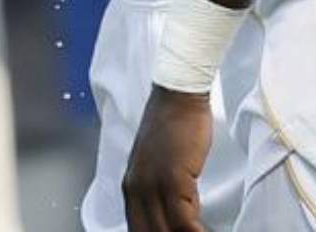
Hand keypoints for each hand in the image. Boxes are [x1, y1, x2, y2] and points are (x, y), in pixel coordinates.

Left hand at [122, 86, 210, 231]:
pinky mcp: (173, 180)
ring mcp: (153, 186)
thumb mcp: (158, 164)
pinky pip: (184, 222)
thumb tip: (177, 216)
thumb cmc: (173, 125)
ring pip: (166, 231)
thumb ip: (162, 192)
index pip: (138, 229)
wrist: (178, 97)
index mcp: (131, 187)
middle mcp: (137, 190)